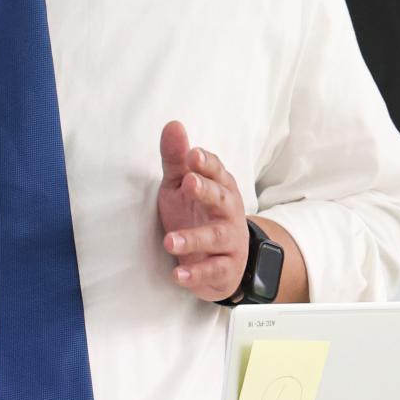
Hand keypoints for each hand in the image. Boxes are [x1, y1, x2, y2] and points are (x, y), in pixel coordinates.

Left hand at [156, 120, 248, 301]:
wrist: (222, 260)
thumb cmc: (197, 214)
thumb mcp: (182, 186)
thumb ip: (177, 159)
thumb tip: (173, 124)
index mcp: (220, 187)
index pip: (216, 171)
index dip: (205, 162)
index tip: (192, 154)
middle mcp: (228, 212)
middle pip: (221, 198)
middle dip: (206, 190)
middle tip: (188, 183)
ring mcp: (230, 241)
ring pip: (216, 237)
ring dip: (193, 238)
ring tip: (169, 241)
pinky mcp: (225, 269)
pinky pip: (213, 271)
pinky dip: (196, 274)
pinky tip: (178, 275)